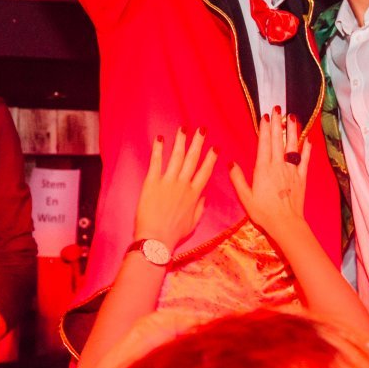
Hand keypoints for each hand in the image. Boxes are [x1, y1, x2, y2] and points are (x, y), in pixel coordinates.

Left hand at [132, 129, 216, 249]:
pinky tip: (160, 138)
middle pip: (192, 159)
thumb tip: (204, 197)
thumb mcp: (193, 223)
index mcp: (194, 194)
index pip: (205, 172)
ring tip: (183, 128)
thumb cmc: (174, 234)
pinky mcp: (152, 183)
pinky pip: (156, 162)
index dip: (211, 158)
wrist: (156, 239)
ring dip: (181, 141)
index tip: (215, 147)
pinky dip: (158, 149)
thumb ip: (200, 208)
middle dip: (198, 143)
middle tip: (201, 129)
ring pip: (176, 157)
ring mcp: (168, 182)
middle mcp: (183, 185)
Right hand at [229, 109, 310, 240]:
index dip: (264, 129)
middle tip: (278, 109)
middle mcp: (278, 166)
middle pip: (278, 141)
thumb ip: (238, 179)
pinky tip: (308, 140)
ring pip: (292, 147)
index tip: (265, 116)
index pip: (264, 144)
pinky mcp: (302, 178)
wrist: (285, 223)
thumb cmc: (263, 212)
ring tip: (292, 117)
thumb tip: (230, 162)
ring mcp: (292, 171)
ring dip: (292, 131)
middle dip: (277, 124)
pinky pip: (305, 160)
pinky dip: (307, 149)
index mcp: (263, 169)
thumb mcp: (245, 197)